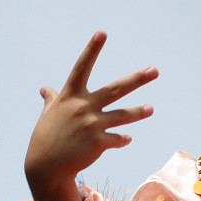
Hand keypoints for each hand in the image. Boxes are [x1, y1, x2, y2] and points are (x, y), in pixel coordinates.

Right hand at [23, 31, 156, 200]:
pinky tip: (127, 138)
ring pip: (123, 115)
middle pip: (116, 89)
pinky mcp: (98, 143)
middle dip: (137, 79)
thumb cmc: (46, 138)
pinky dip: (122, 139)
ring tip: (151, 109)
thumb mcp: (48, 115)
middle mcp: (83, 107)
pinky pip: (117, 138)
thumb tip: (45, 89)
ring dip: (139, 112)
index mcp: (70, 96)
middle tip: (155, 70)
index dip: (92, 50)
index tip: (102, 33)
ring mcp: (92, 125)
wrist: (46, 166)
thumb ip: (52, 100)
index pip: (82, 67)